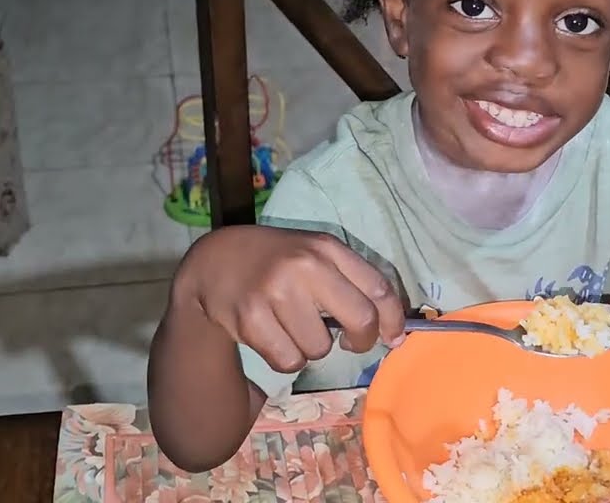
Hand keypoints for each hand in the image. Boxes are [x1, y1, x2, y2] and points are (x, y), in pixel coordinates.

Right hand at [177, 225, 405, 373]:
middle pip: (360, 321)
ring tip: (294, 327)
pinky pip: (289, 361)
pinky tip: (274, 336)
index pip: (378, 287)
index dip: (394, 319)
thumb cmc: (277, 261)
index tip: (394, 337)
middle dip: (361, 341)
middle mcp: (304, 265)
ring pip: (320, 348)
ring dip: (312, 347)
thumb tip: (394, 332)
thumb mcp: (315, 254)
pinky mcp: (250, 320)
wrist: (215, 261)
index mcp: (326, 248)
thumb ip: (353, 283)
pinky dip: (287, 357)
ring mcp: (275, 292)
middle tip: (348, 341)